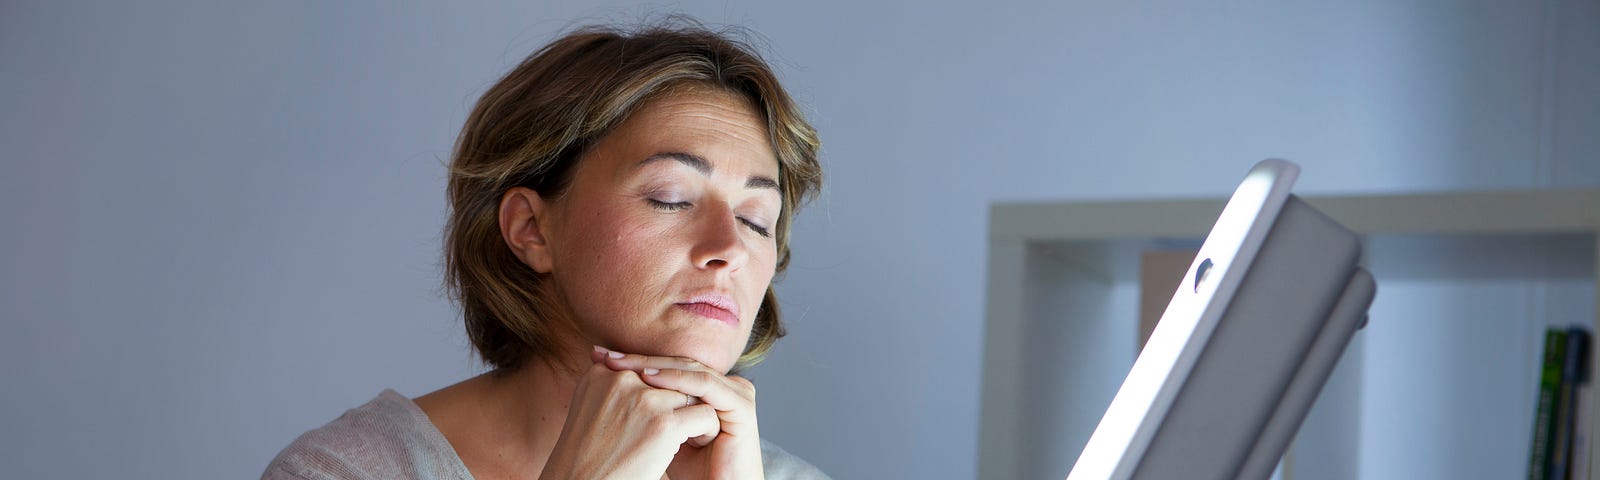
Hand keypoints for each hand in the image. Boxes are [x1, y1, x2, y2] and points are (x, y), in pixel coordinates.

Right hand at [538, 348, 722, 479]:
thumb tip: (647, 372)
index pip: (645, 369)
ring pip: (690, 395)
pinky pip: (704, 415)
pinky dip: (706, 431)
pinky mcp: (664, 423)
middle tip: (673, 429)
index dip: (655, 393)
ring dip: (691, 416)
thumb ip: (615, 389)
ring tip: (685, 438)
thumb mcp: (593, 412)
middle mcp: (621, 379)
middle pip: (668, 381)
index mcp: (601, 373)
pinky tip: (696, 446)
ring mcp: (643, 399)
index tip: (650, 417)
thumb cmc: (588, 457)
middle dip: (675, 405)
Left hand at [593, 347, 764, 479]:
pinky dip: (676, 380)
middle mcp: (725, 386)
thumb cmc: (689, 471)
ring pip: (690, 370)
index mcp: (710, 389)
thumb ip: (646, 406)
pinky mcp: (742, 407)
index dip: (635, 362)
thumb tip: (606, 381)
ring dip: (654, 366)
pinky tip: (649, 379)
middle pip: (678, 364)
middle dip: (639, 360)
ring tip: (622, 364)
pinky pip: (706, 386)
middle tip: (605, 355)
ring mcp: (737, 393)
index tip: (599, 358)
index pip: (670, 366)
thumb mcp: (660, 432)